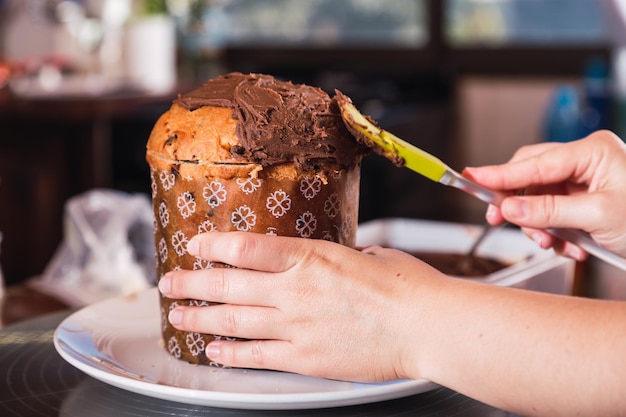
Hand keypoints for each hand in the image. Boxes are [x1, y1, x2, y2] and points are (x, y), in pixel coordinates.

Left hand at [158, 231, 447, 381]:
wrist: (426, 326)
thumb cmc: (406, 286)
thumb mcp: (367, 254)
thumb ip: (335, 258)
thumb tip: (325, 260)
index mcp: (310, 256)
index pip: (246, 247)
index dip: (213, 244)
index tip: (195, 243)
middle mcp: (294, 290)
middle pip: (227, 284)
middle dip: (191, 283)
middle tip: (170, 282)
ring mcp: (296, 326)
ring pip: (233, 320)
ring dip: (200, 318)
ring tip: (178, 317)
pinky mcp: (304, 358)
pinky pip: (255, 356)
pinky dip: (229, 353)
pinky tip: (214, 350)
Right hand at [463, 130, 625, 258]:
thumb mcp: (597, 216)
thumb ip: (548, 211)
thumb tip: (509, 208)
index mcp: (593, 152)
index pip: (534, 162)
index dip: (499, 173)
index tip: (471, 178)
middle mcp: (586, 161)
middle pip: (532, 176)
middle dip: (519, 204)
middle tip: (500, 220)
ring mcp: (585, 179)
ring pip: (539, 197)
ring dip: (539, 225)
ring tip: (552, 244)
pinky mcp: (584, 198)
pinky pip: (554, 211)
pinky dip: (554, 231)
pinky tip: (568, 245)